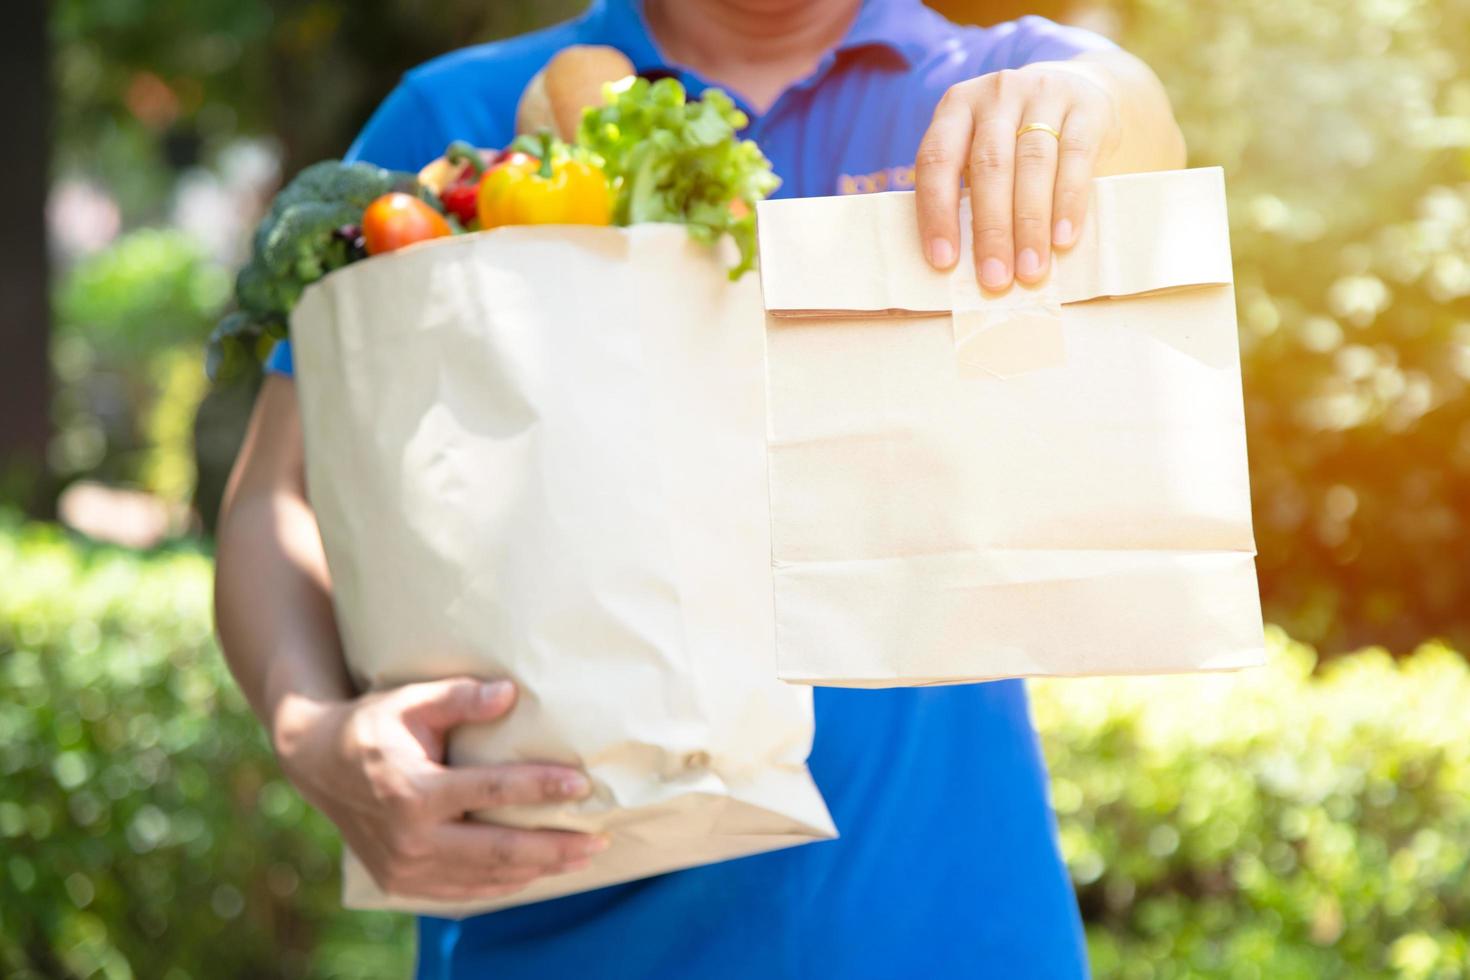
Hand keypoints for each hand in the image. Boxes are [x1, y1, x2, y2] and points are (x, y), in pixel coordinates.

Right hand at [273, 676, 606, 901]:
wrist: (318, 766)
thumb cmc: (374, 725)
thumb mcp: (410, 700)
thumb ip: (460, 697)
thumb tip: (510, 693)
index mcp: (412, 792)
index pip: (490, 793)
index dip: (539, 788)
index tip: (581, 784)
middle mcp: (410, 839)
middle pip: (498, 850)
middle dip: (554, 847)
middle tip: (599, 839)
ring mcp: (406, 869)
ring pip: (487, 878)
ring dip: (540, 869)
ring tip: (583, 855)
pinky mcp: (403, 883)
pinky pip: (466, 890)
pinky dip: (507, 882)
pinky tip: (539, 870)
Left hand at [915, 62, 1120, 289]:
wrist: (1078, 91)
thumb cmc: (1014, 139)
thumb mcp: (980, 148)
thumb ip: (967, 190)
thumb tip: (959, 264)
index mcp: (956, 106)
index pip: (936, 160)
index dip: (937, 213)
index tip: (943, 262)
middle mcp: (997, 93)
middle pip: (990, 166)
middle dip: (992, 229)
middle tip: (995, 278)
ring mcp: (1043, 93)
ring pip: (1033, 164)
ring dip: (1030, 224)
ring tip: (1031, 269)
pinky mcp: (1086, 107)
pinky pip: (1076, 158)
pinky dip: (1068, 202)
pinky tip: (1063, 238)